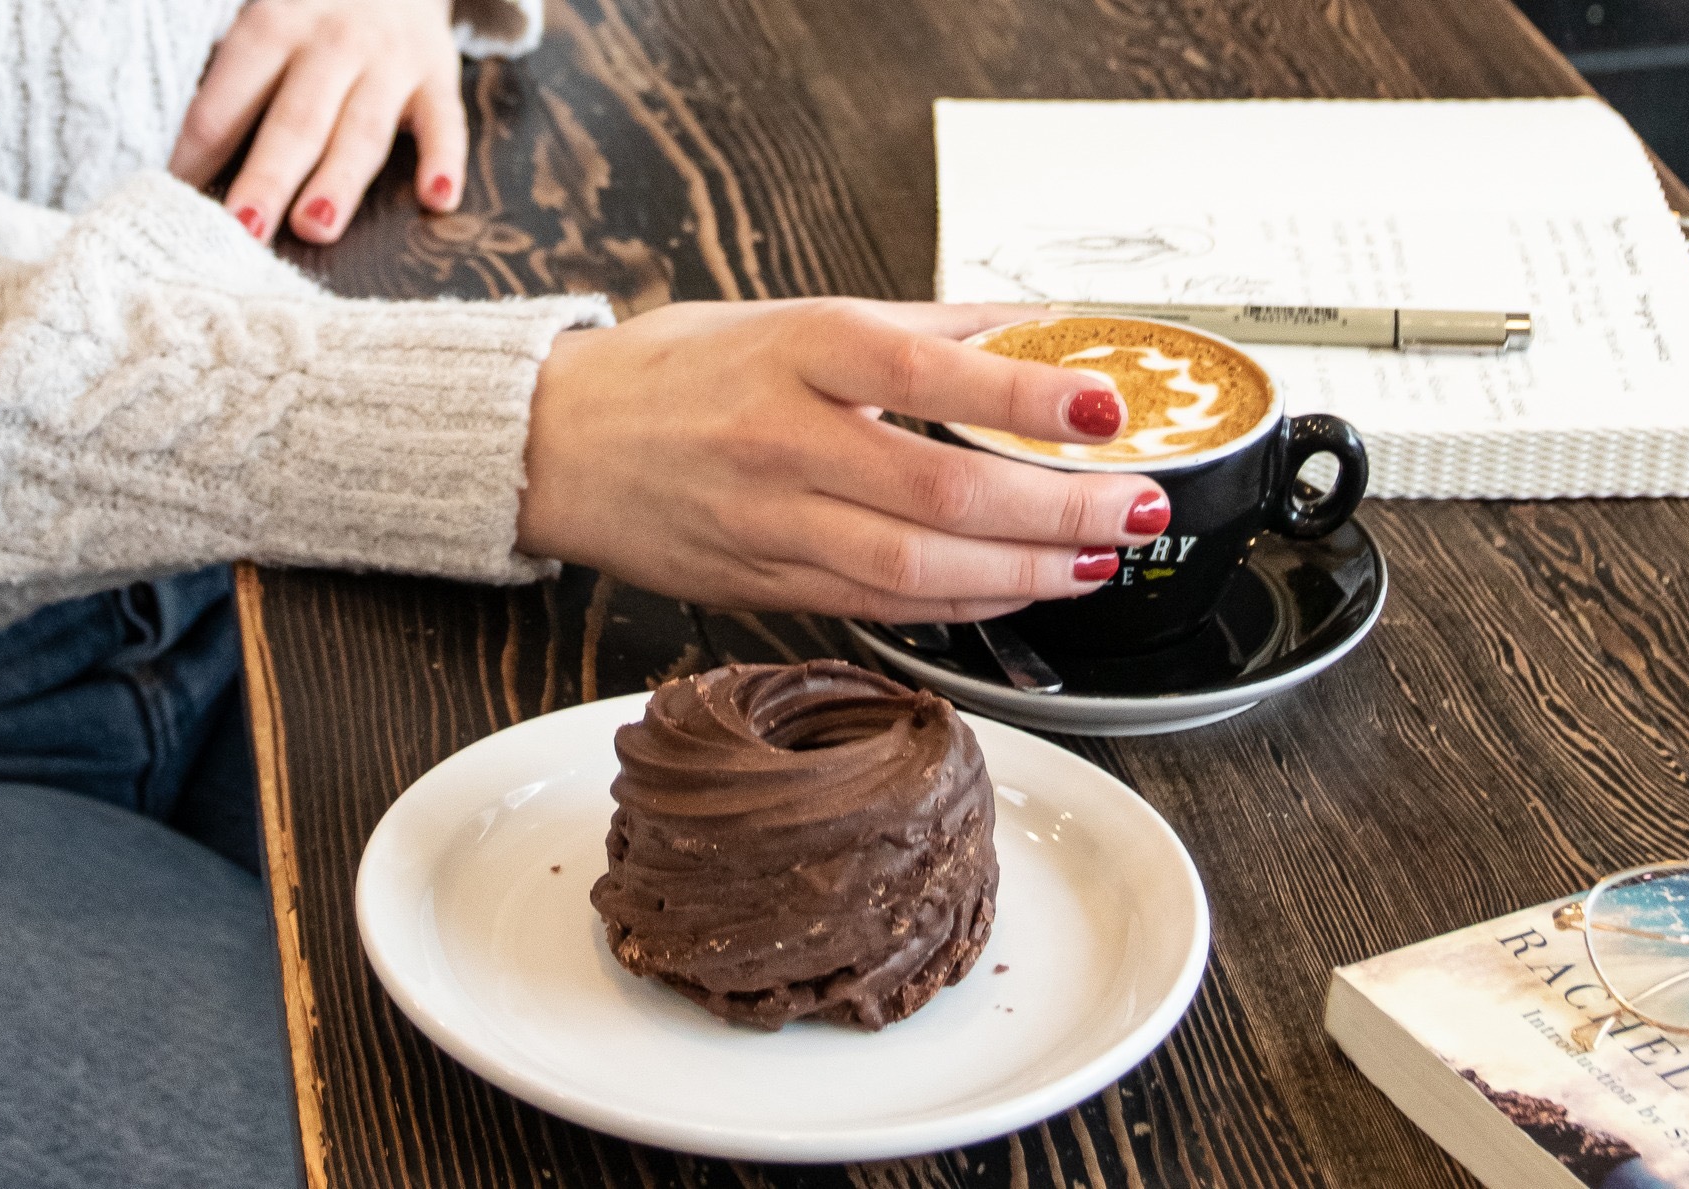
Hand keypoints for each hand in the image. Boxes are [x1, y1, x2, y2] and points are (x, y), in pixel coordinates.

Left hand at [169, 0, 464, 244]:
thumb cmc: (313, 10)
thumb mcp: (268, 18)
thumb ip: (240, 78)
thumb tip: (196, 159)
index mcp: (273, 26)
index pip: (227, 100)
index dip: (199, 152)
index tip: (177, 203)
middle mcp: (331, 43)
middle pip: (296, 121)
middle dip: (269, 177)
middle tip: (244, 229)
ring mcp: (389, 62)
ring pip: (362, 129)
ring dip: (340, 180)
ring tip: (314, 226)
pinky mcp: (437, 76)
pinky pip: (445, 121)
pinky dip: (445, 159)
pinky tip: (437, 198)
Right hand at [518, 299, 1172, 622]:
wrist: (554, 445)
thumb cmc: (673, 373)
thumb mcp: (789, 316)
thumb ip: (917, 327)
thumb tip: (1029, 328)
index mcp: (796, 354)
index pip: (930, 373)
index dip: (1028, 396)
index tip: (1107, 407)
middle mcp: (782, 441)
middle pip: (940, 491)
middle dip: (1058, 509)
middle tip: (1134, 507)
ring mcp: (770, 524)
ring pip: (915, 567)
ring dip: (1023, 572)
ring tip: (1094, 558)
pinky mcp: (763, 585)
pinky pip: (879, 605)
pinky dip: (959, 602)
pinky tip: (1015, 588)